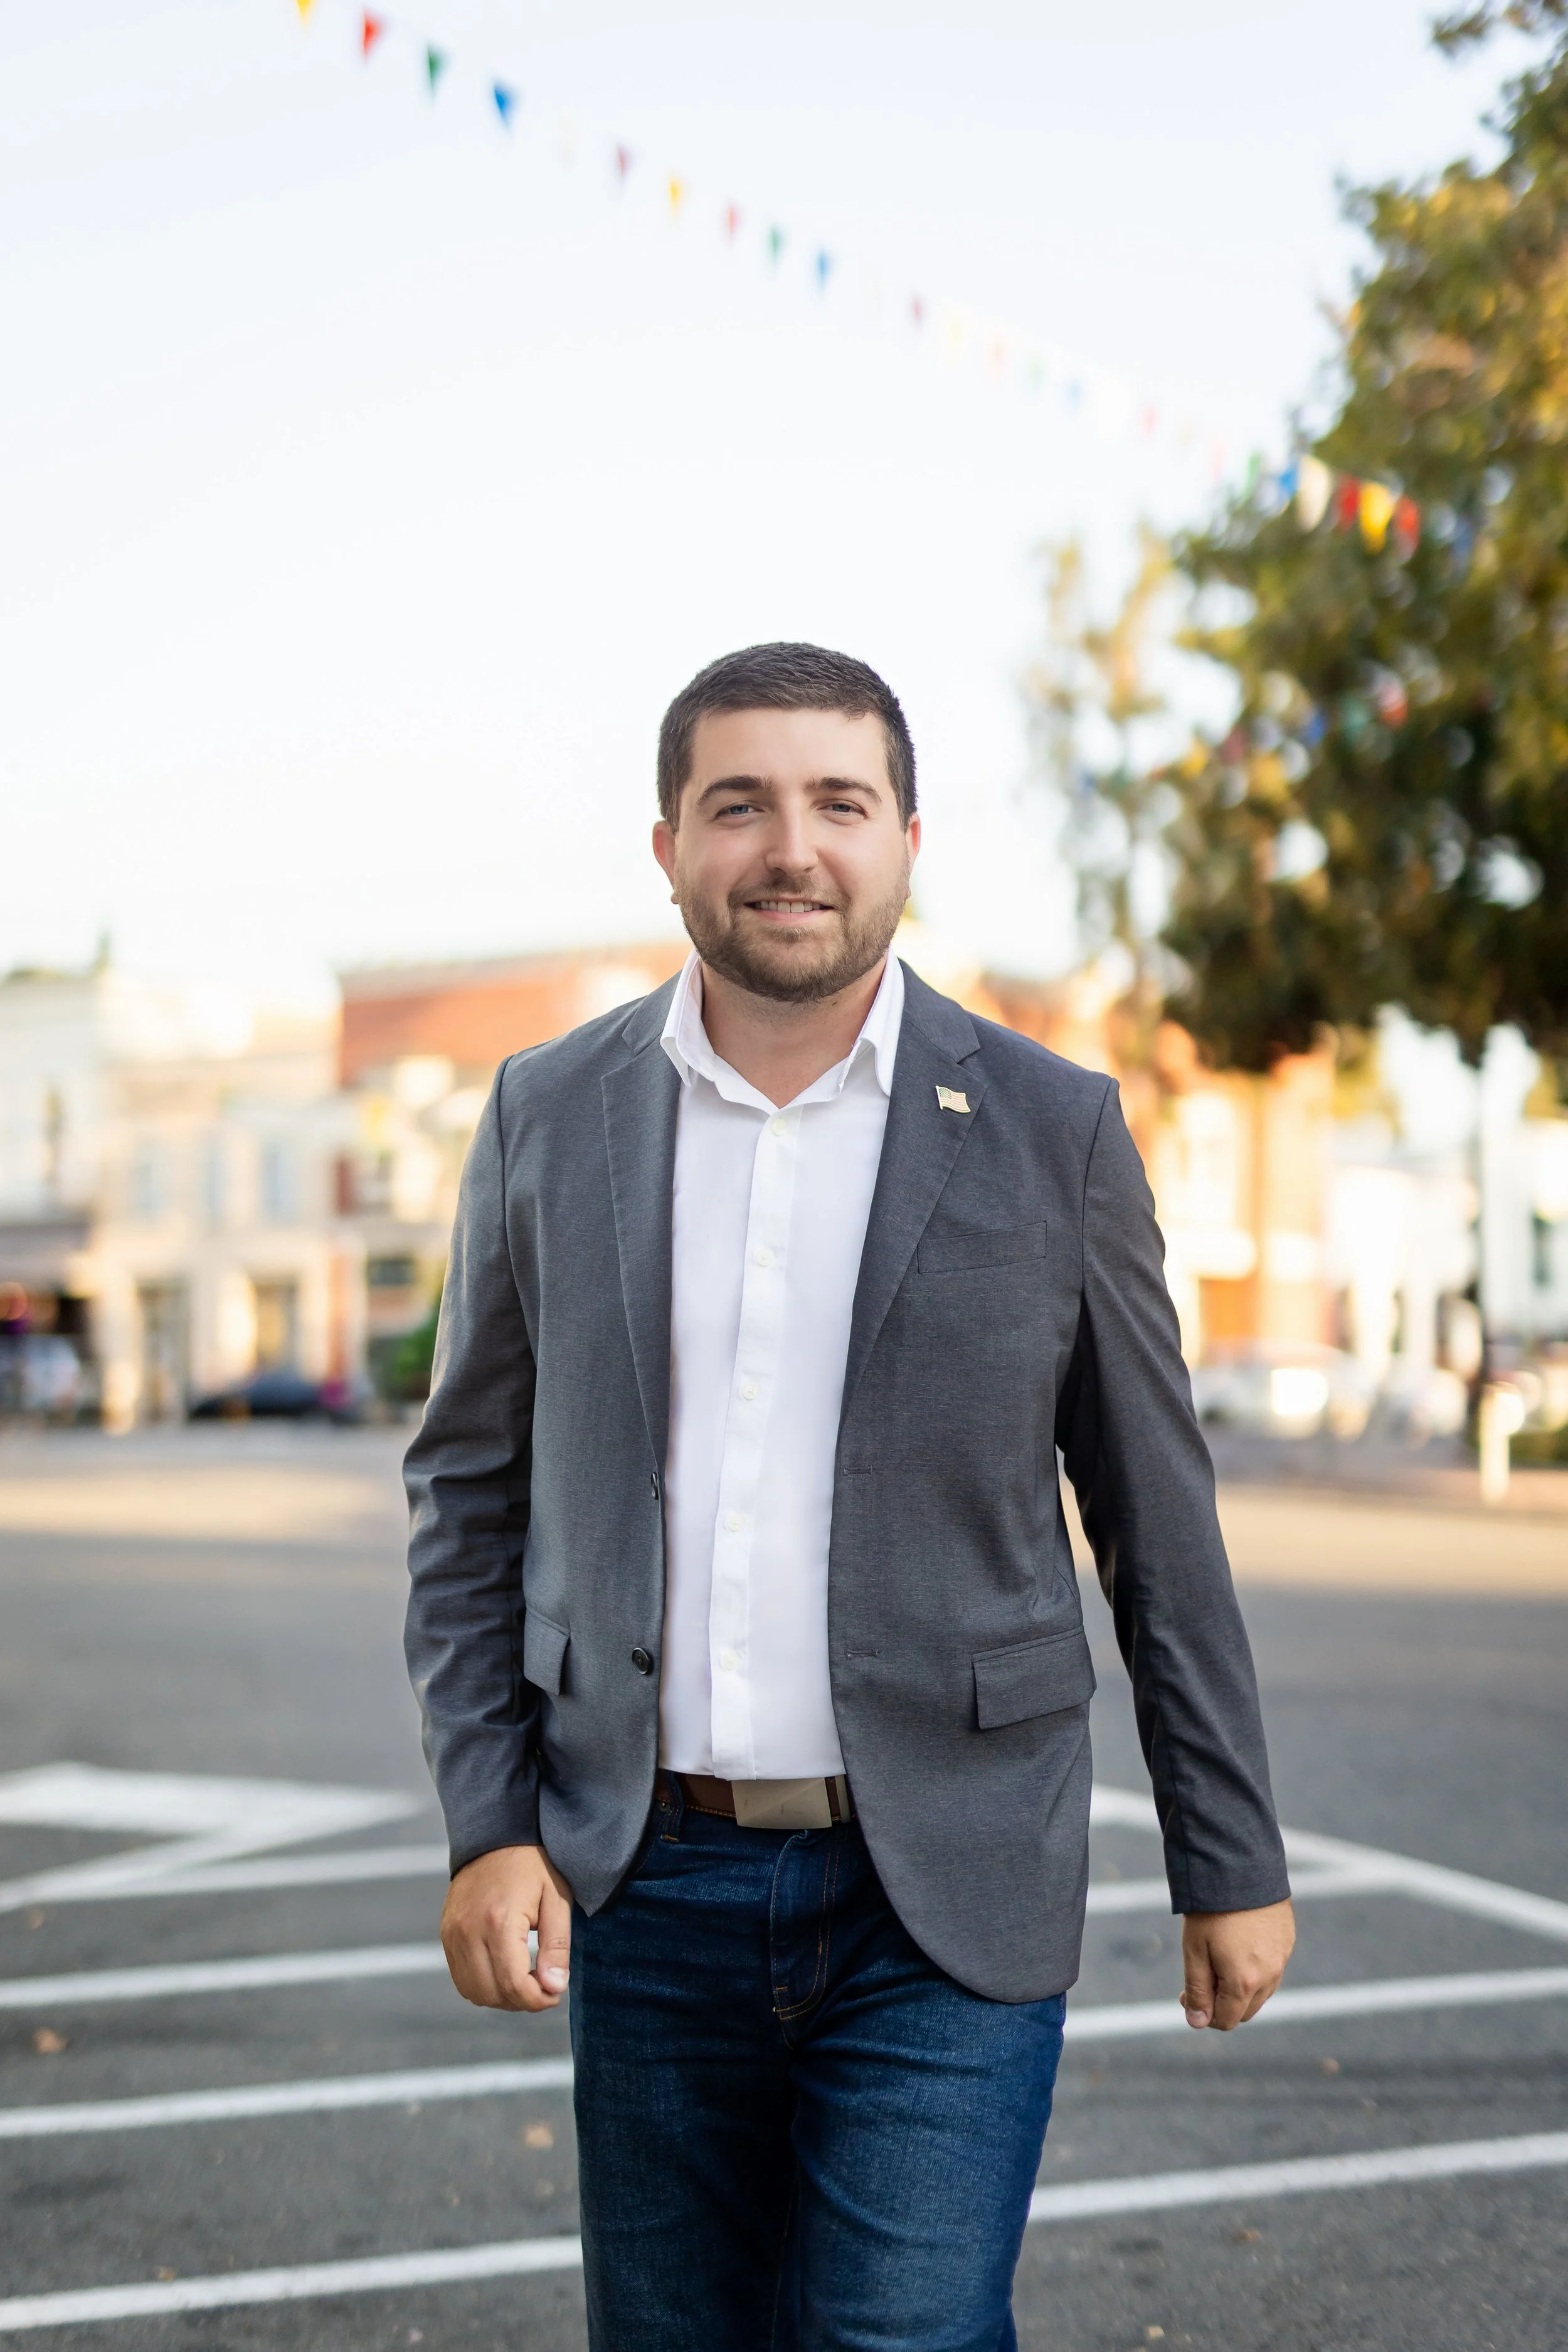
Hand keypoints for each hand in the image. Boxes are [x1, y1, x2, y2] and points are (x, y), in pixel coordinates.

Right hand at [440, 1843, 574, 2011]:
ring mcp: (452, 1933)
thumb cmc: (533, 1864)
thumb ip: (556, 1947)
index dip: (537, 2000)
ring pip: (473, 1992)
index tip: (554, 1994)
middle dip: (521, 2001)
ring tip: (524, 1979)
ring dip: (500, 1997)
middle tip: (543, 1987)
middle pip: (491, 1994)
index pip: (513, 1985)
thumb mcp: (556, 1899)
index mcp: (499, 1921)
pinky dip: (482, 1984)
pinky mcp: (446, 1933)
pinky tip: (504, 1969)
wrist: (495, 1834)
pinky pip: (460, 1977)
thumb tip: (553, 1988)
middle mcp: (469, 1931)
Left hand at [1180, 1898, 1294, 2029]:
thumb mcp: (1194, 1951)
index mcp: (1245, 1982)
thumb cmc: (1211, 1910)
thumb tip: (1198, 2023)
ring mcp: (1282, 1957)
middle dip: (1221, 2002)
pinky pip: (1272, 1967)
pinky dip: (1255, 1967)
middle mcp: (1270, 1975)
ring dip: (1239, 1987)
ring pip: (1261, 1991)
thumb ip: (1197, 1990)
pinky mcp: (1287, 1940)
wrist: (1239, 1865)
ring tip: (1218, 1957)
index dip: (1203, 2014)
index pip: (1226, 2020)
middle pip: (1245, 2009)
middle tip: (1201, 1975)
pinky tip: (1238, 1944)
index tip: (1185, 1993)